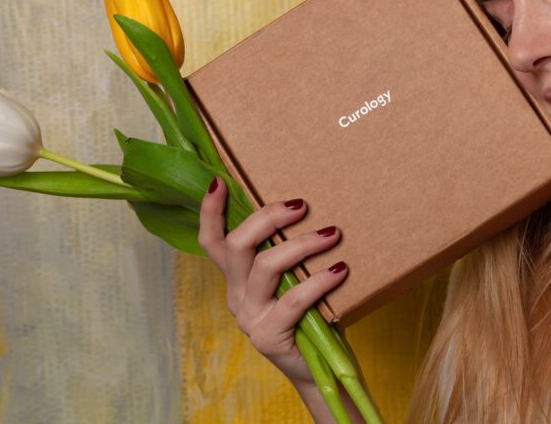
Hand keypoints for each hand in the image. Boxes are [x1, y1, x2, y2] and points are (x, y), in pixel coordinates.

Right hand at [197, 176, 347, 383]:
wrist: (321, 369)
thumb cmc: (312, 313)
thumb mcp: (295, 277)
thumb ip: (291, 252)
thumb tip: (309, 206)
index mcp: (237, 278)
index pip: (213, 242)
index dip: (210, 212)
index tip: (220, 181)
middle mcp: (236, 295)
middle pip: (237, 246)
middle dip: (268, 218)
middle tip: (302, 205)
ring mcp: (250, 317)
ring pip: (265, 266)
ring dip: (302, 244)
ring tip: (332, 234)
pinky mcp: (268, 336)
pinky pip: (293, 299)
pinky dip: (319, 280)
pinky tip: (340, 269)